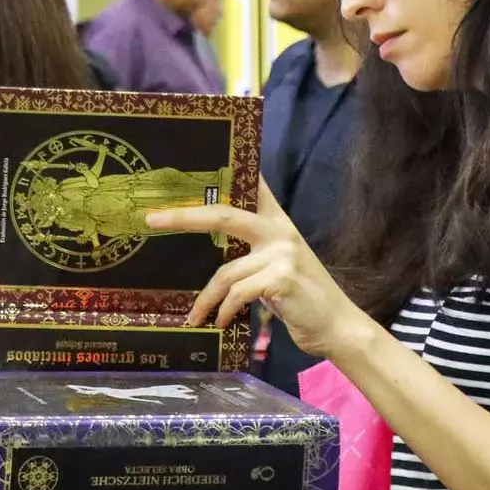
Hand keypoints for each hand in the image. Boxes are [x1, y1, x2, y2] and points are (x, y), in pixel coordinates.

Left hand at [145, 180, 377, 359]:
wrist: (337, 326)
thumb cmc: (302, 298)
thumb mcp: (279, 265)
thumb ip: (253, 251)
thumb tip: (215, 251)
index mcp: (277, 222)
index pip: (252, 186)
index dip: (228, 170)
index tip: (193, 163)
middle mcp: (279, 231)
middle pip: (222, 215)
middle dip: (183, 217)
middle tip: (152, 219)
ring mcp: (282, 254)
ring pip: (226, 272)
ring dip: (206, 299)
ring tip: (196, 317)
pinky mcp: (282, 279)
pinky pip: (238, 293)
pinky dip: (225, 311)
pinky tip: (220, 323)